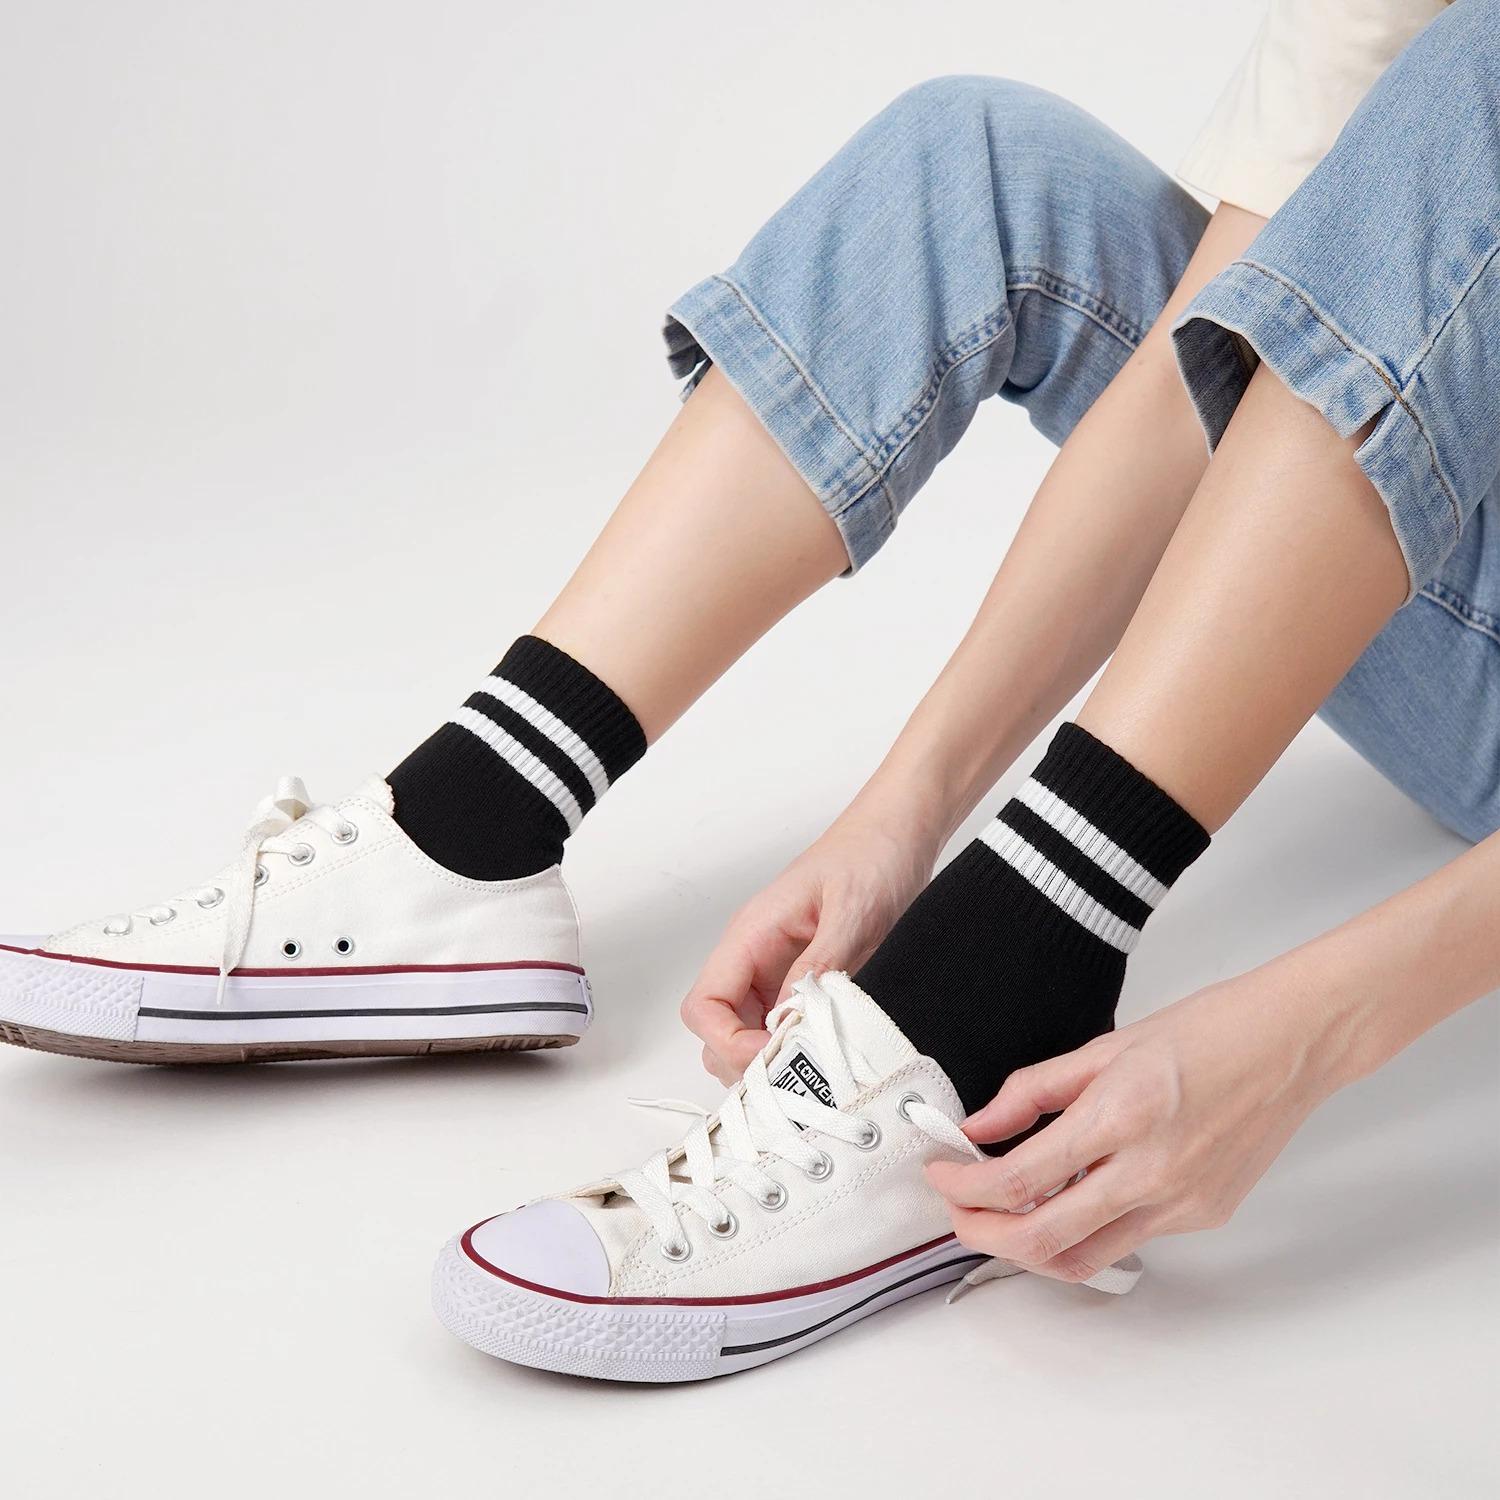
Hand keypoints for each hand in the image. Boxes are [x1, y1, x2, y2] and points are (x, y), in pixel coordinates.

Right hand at [682, 799, 941, 1082]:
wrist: (897, 832)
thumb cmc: (871, 855)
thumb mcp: (851, 910)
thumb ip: (821, 963)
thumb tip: (792, 1017)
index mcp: (752, 934)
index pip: (704, 1005)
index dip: (728, 1042)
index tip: (772, 1058)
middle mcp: (754, 957)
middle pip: (717, 1028)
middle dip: (745, 1060)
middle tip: (797, 1075)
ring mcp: (777, 971)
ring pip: (747, 1033)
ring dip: (772, 1058)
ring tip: (816, 1067)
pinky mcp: (805, 979)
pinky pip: (784, 1025)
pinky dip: (798, 1047)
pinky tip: (831, 1052)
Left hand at [925, 968, 1341, 1282]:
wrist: (1291, 1044)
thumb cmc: (1207, 1031)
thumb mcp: (1104, 1047)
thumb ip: (1033, 1092)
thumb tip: (979, 1126)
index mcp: (1120, 1116)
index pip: (1017, 1179)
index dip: (964, 1186)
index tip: (941, 1173)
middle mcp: (1151, 1172)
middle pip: (1040, 1239)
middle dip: (981, 1232)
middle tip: (957, 1209)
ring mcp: (1181, 1203)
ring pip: (1082, 1258)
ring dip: (1029, 1245)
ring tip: (1002, 1212)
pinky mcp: (1202, 1217)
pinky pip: (1127, 1239)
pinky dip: (1085, 1228)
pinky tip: (1071, 1195)